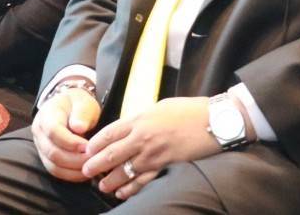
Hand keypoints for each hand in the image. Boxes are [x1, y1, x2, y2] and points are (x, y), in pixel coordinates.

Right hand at [31, 87, 101, 181]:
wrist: (70, 109)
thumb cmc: (78, 105)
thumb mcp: (83, 102)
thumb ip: (82, 113)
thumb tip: (79, 128)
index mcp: (47, 115)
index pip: (53, 131)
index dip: (71, 142)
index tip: (88, 146)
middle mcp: (39, 133)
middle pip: (53, 152)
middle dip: (75, 159)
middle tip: (93, 159)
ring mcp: (41, 147)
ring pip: (54, 166)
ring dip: (74, 170)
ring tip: (91, 166)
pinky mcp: (47, 158)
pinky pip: (56, 172)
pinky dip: (72, 175)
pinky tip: (85, 172)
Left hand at [82, 97, 221, 199]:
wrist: (213, 121)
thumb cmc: (188, 110)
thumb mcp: (159, 107)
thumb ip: (142, 119)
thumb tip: (129, 127)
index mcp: (139, 119)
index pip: (109, 133)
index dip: (95, 144)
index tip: (87, 150)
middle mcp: (142, 138)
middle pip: (111, 154)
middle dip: (95, 165)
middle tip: (85, 171)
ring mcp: (153, 154)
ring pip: (125, 171)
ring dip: (110, 180)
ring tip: (102, 185)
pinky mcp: (165, 166)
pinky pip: (143, 181)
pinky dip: (131, 189)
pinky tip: (122, 192)